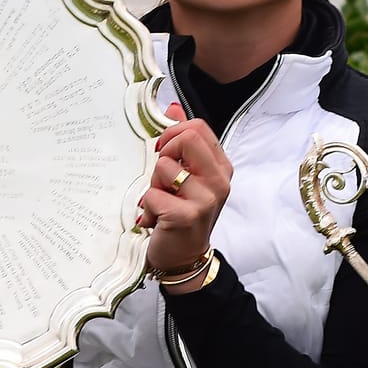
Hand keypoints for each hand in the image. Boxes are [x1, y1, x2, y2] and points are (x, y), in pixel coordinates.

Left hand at [137, 102, 231, 291]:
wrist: (184, 258)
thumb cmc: (182, 215)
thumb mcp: (188, 176)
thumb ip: (183, 142)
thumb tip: (173, 108)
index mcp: (221, 167)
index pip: (198, 127)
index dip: (173, 135)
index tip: (165, 153)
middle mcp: (219, 181)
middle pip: (186, 138)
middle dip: (165, 155)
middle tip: (163, 179)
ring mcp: (206, 199)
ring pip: (164, 166)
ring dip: (153, 185)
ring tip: (161, 203)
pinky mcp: (186, 216)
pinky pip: (152, 193)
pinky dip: (146, 207)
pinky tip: (155, 220)